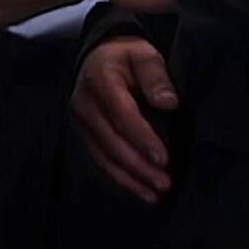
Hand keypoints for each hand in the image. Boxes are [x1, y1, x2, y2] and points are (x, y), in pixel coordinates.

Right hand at [70, 36, 177, 203]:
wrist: (100, 56)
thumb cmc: (127, 56)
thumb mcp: (145, 54)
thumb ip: (156, 76)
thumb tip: (168, 102)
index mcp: (100, 79)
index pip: (121, 114)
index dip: (142, 138)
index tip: (163, 158)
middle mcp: (84, 103)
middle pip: (112, 141)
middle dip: (139, 166)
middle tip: (165, 183)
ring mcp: (81, 121)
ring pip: (105, 155)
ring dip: (130, 178)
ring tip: (155, 194)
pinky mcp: (84, 134)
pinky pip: (100, 159)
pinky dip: (120, 178)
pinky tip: (140, 190)